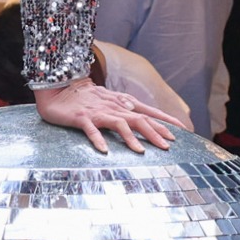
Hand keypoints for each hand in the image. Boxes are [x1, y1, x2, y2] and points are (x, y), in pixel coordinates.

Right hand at [33, 78, 177, 155]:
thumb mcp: (108, 100)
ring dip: (130, 137)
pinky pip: (91, 129)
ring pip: (119, 123)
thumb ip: (125, 108)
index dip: (165, 120)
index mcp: (121, 103)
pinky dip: (98, 139)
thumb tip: (144, 117)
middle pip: (138, 119)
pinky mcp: (81, 118)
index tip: (181, 130)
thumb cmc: (85, 97)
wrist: (58, 87)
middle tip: (168, 146)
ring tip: (141, 151)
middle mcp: (113, 106)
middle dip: (154, 132)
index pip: (148, 111)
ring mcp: (97, 112)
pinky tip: (104, 151)